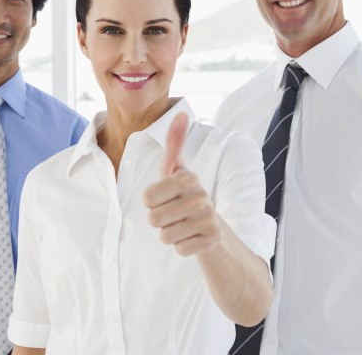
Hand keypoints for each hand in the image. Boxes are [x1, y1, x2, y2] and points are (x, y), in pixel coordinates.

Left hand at [143, 112, 221, 255]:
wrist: (214, 229)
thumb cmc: (186, 196)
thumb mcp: (176, 170)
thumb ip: (174, 143)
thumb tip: (181, 112)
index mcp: (187, 178)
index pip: (146, 199)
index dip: (152, 202)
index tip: (167, 198)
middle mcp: (200, 196)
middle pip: (154, 219)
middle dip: (160, 220)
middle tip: (175, 214)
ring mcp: (209, 218)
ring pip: (165, 236)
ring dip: (170, 234)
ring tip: (184, 225)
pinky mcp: (213, 240)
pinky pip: (179, 249)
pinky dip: (183, 246)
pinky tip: (193, 237)